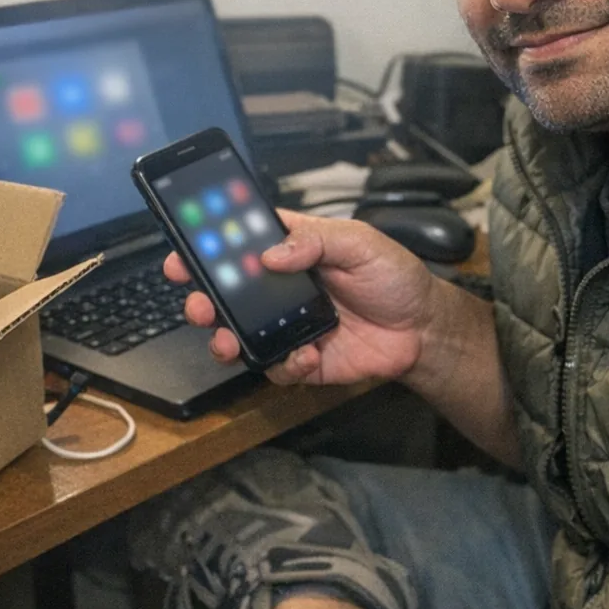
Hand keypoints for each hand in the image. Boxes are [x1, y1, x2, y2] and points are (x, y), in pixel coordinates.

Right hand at [167, 209, 440, 386]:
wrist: (423, 329)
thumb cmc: (394, 278)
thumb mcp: (361, 243)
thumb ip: (317, 241)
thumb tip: (272, 253)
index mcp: (292, 251)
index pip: (240, 244)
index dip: (208, 246)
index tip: (184, 251)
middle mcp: (281, 289)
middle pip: (226, 292)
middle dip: (202, 298)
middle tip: (199, 303)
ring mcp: (287, 326)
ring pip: (238, 333)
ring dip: (224, 336)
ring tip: (226, 338)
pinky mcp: (301, 359)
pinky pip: (275, 366)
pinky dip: (284, 362)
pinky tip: (306, 353)